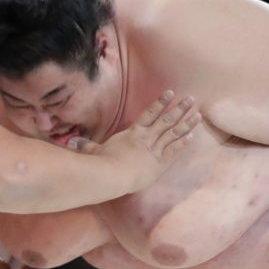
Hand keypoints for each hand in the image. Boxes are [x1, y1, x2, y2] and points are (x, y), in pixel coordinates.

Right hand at [83, 91, 200, 190]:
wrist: (114, 176)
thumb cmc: (103, 163)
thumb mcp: (93, 152)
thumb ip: (86, 146)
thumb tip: (70, 143)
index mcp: (132, 133)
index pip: (149, 114)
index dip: (160, 102)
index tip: (171, 93)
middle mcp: (146, 138)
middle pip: (166, 120)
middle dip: (180, 109)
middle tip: (192, 99)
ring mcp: (154, 150)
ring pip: (173, 133)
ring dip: (186, 123)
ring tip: (197, 114)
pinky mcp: (160, 164)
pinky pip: (174, 151)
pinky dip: (183, 143)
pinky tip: (192, 135)